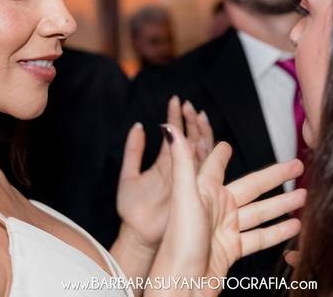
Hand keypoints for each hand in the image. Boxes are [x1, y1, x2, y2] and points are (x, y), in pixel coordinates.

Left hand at [117, 96, 214, 248]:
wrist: (138, 234)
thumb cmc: (133, 211)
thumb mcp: (128, 175)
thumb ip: (133, 150)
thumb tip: (137, 126)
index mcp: (164, 163)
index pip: (174, 135)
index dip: (175, 117)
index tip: (176, 100)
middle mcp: (178, 169)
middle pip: (190, 139)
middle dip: (191, 121)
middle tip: (189, 105)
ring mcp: (187, 177)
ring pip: (200, 149)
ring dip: (199, 131)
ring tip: (198, 114)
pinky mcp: (192, 188)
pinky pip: (202, 166)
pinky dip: (204, 150)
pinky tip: (201, 137)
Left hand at [149, 125, 304, 294]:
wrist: (181, 284)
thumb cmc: (179, 242)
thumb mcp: (184, 196)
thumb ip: (183, 161)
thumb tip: (170, 128)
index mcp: (204, 190)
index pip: (215, 165)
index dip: (221, 153)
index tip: (227, 144)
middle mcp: (215, 208)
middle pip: (251, 187)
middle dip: (275, 176)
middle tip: (297, 166)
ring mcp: (225, 230)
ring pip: (259, 212)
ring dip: (282, 204)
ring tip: (306, 196)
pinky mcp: (231, 250)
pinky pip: (259, 237)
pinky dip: (277, 232)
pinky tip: (295, 226)